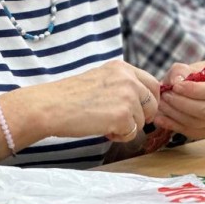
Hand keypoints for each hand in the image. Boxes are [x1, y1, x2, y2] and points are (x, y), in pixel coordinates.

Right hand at [32, 61, 160, 142]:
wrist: (51, 106)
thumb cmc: (70, 96)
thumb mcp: (100, 79)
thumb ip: (122, 84)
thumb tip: (142, 101)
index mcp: (122, 68)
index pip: (152, 84)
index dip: (148, 101)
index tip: (138, 110)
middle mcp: (128, 79)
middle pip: (153, 103)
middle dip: (142, 116)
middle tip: (122, 121)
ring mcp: (128, 96)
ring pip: (143, 120)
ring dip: (127, 126)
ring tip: (103, 122)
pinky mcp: (123, 116)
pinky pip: (132, 133)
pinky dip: (119, 136)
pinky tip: (102, 129)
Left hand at [152, 62, 204, 139]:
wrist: (195, 88)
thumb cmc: (190, 76)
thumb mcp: (185, 68)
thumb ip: (179, 72)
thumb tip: (175, 82)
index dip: (193, 90)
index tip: (175, 86)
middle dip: (182, 104)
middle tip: (165, 96)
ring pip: (197, 123)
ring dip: (175, 114)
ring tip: (161, 104)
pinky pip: (189, 132)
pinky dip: (172, 125)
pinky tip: (160, 118)